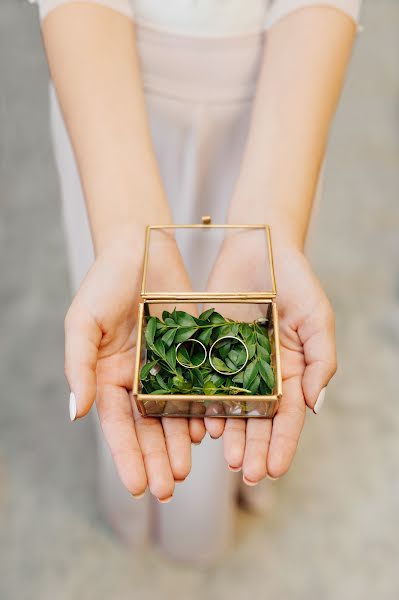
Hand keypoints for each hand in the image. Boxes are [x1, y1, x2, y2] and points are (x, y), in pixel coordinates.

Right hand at [64, 239, 205, 500]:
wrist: (142, 248)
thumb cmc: (105, 281)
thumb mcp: (83, 322)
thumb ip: (79, 366)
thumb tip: (77, 413)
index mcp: (108, 376)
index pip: (116, 424)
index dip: (126, 455)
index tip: (135, 487)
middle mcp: (137, 378)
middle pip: (147, 427)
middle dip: (155, 458)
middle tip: (168, 490)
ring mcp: (165, 368)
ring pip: (174, 413)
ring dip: (179, 442)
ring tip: (186, 468)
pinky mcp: (191, 355)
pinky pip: (198, 388)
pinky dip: (201, 410)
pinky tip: (208, 430)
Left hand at [204, 235, 336, 481]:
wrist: (258, 245)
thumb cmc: (295, 279)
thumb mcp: (317, 317)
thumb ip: (320, 360)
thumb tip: (315, 406)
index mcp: (290, 368)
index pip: (289, 415)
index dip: (283, 443)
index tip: (275, 470)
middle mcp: (261, 372)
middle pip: (259, 419)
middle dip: (255, 448)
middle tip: (248, 476)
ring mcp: (233, 362)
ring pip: (231, 406)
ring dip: (231, 434)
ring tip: (227, 459)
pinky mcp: (208, 348)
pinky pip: (205, 381)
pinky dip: (205, 404)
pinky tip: (204, 424)